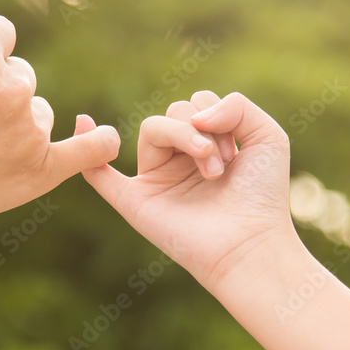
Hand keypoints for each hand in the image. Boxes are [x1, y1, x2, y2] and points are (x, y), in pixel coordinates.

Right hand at [0, 15, 119, 241]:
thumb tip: (5, 57)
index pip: (2, 34)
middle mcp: (10, 88)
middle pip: (21, 76)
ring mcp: (27, 130)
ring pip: (39, 112)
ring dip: (17, 124)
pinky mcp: (39, 170)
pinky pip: (88, 150)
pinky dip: (99, 143)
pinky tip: (108, 138)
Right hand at [79, 91, 296, 291]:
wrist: (252, 245)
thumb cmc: (262, 196)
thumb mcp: (266, 134)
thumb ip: (236, 104)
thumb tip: (192, 114)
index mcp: (205, 146)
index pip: (196, 104)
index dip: (218, 115)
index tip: (239, 149)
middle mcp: (178, 161)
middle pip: (173, 111)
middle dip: (202, 128)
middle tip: (224, 163)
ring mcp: (155, 180)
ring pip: (152, 128)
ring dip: (186, 136)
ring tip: (211, 169)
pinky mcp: (135, 201)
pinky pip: (100, 174)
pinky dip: (89, 150)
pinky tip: (83, 122)